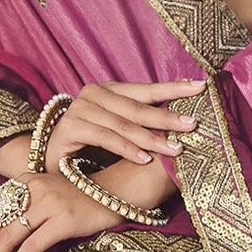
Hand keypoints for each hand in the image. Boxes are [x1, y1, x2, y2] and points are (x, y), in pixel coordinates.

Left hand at [0, 153, 176, 251]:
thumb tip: (5, 239)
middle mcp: (34, 188)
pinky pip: (32, 245)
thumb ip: (30, 208)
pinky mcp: (63, 220)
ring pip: (9, 236)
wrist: (120, 190)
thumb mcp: (51, 195)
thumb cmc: (84, 198)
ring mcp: (49, 203)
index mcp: (26, 180)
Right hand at [44, 79, 205, 171]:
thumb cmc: (91, 149)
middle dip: (167, 116)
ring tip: (175, 148)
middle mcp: (94, 93)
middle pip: (138, 106)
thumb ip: (141, 124)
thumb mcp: (119, 132)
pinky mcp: (71, 127)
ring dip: (152, 138)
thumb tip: (181, 126)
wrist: (51, 164)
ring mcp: (81, 108)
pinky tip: (145, 158)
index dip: (173, 88)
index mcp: (109, 90)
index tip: (200, 87)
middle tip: (193, 124)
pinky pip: (106, 137)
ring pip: (124, 123)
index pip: (146, 89)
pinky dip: (127, 148)